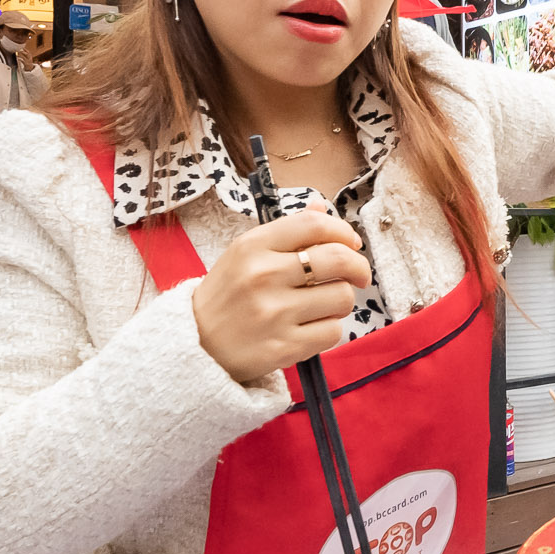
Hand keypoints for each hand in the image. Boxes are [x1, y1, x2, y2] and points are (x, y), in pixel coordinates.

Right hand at [188, 208, 372, 386]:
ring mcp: (273, 314)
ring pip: (342, 297)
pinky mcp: (284, 347)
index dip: (343, 231)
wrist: (195, 345)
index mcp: (252, 246)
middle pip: (339, 259)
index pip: (314, 224)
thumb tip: (321, 205)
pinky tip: (309, 327)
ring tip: (322, 305)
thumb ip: (287, 231)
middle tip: (358, 276)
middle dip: (358, 267)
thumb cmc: (228, 296)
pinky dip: (329, 329)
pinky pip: (333, 331)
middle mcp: (263, 276)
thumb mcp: (245, 254)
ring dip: (341, 301)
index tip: (351, 243)